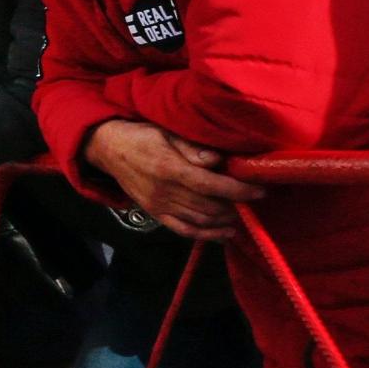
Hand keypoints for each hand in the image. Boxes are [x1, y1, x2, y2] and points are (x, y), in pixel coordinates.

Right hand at [86, 118, 261, 240]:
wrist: (108, 149)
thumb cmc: (141, 136)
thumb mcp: (166, 132)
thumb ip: (192, 148)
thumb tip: (218, 161)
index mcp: (168, 168)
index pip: (210, 185)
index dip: (238, 190)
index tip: (260, 190)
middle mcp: (164, 191)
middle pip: (209, 206)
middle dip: (236, 205)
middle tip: (253, 200)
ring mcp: (158, 205)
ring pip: (200, 220)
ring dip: (225, 220)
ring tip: (241, 213)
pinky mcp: (155, 213)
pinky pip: (184, 230)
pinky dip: (207, 235)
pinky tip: (225, 233)